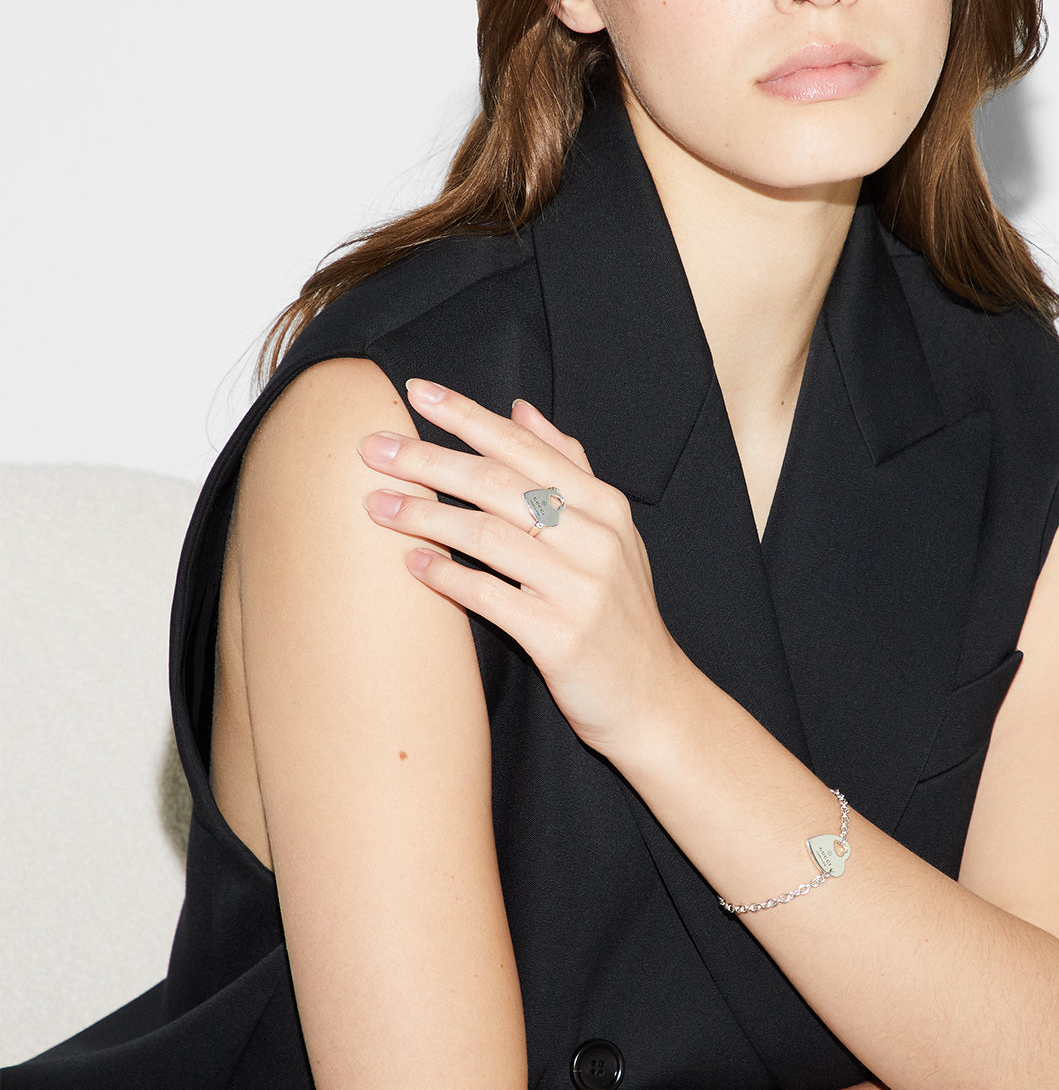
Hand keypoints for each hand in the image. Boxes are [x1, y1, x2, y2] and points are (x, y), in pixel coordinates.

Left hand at [358, 379, 690, 753]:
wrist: (654, 698)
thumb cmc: (618, 612)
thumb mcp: (610, 532)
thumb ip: (567, 467)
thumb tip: (520, 409)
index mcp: (605, 506)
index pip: (526, 447)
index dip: (468, 416)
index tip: (417, 391)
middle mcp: (597, 538)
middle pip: (499, 483)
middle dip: (429, 460)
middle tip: (372, 448)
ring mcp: (581, 587)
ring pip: (488, 534)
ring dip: (425, 516)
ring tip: (376, 506)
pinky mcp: (561, 636)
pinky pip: (490, 596)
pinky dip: (447, 577)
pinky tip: (412, 564)